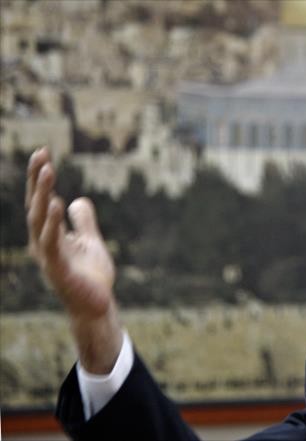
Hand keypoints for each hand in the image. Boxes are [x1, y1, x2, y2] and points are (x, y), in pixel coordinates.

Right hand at [26, 147, 122, 372]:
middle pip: (37, 205)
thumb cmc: (90, 276)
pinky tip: (57, 203)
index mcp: (48, 234)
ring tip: (47, 171)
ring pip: (40, 220)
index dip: (39, 178)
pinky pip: (52, 241)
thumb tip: (76, 200)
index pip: (41, 201)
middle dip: (37, 179)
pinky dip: (53, 222)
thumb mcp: (90, 241)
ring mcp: (48, 255)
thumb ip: (83, 222)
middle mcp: (43, 242)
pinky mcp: (58, 268)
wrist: (97, 305)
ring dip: (42, 194)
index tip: (43, 152)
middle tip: (42, 153)